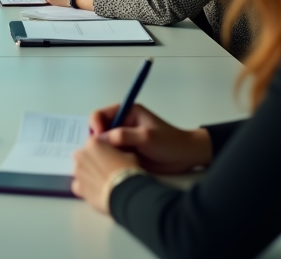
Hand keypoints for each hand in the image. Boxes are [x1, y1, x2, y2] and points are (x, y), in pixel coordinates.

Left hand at [71, 136, 140, 213]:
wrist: (126, 194)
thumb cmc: (129, 171)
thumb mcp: (129, 153)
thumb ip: (117, 150)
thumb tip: (116, 154)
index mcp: (93, 143)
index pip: (95, 142)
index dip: (104, 149)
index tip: (111, 156)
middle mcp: (81, 155)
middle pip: (85, 155)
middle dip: (93, 160)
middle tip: (106, 168)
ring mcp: (78, 172)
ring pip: (81, 170)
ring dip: (89, 173)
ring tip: (103, 181)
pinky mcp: (78, 188)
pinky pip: (79, 185)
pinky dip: (86, 187)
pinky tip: (97, 190)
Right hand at [88, 103, 212, 174]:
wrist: (185, 158)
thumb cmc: (169, 142)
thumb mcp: (146, 136)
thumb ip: (123, 135)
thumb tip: (100, 140)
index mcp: (126, 112)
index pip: (100, 115)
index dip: (96, 125)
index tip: (98, 138)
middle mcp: (122, 124)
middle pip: (99, 130)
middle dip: (95, 140)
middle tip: (95, 153)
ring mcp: (123, 140)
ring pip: (103, 145)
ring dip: (100, 152)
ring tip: (101, 162)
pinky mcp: (126, 153)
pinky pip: (110, 155)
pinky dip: (107, 161)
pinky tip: (108, 167)